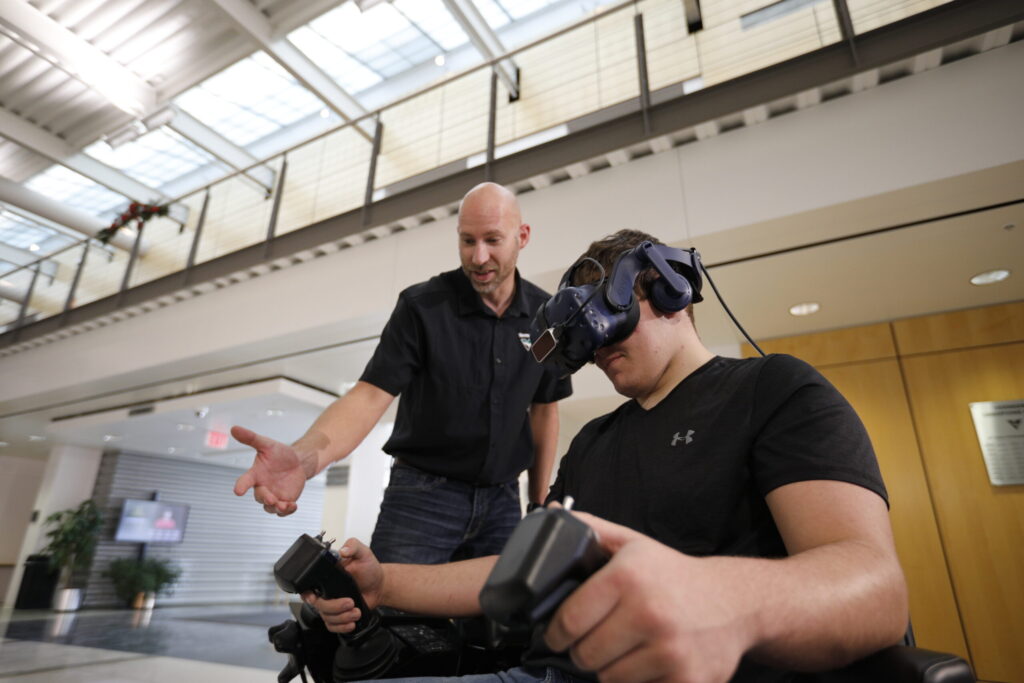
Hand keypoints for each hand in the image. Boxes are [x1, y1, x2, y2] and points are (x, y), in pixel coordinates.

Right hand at [231, 426, 307, 515]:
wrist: (297, 462)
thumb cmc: (279, 454)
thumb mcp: (266, 444)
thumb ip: (251, 438)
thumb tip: (234, 428)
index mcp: (255, 474)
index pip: (245, 481)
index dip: (241, 486)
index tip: (238, 491)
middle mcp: (262, 487)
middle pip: (259, 497)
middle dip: (265, 498)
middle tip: (272, 498)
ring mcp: (273, 495)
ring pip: (270, 507)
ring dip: (276, 508)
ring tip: (284, 505)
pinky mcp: (284, 500)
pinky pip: (283, 511)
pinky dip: (287, 511)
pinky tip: (293, 505)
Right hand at [302, 538, 384, 633]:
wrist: (379, 585)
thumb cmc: (369, 569)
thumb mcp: (363, 553)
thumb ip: (353, 546)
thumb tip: (343, 550)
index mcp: (326, 575)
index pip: (307, 586)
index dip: (308, 594)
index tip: (316, 597)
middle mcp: (326, 591)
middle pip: (318, 605)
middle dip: (335, 607)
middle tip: (350, 602)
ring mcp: (332, 604)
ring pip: (326, 617)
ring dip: (342, 617)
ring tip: (356, 611)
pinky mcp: (339, 615)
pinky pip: (332, 626)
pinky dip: (341, 627)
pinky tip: (351, 622)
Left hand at [543, 512, 750, 682]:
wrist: (734, 602)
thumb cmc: (672, 575)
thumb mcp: (632, 544)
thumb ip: (591, 530)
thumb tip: (552, 514)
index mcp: (628, 577)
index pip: (569, 620)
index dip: (556, 632)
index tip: (558, 635)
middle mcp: (649, 613)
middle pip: (585, 655)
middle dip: (585, 650)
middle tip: (597, 640)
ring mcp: (670, 651)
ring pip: (610, 679)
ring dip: (612, 669)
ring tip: (627, 649)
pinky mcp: (688, 681)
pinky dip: (640, 682)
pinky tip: (650, 662)